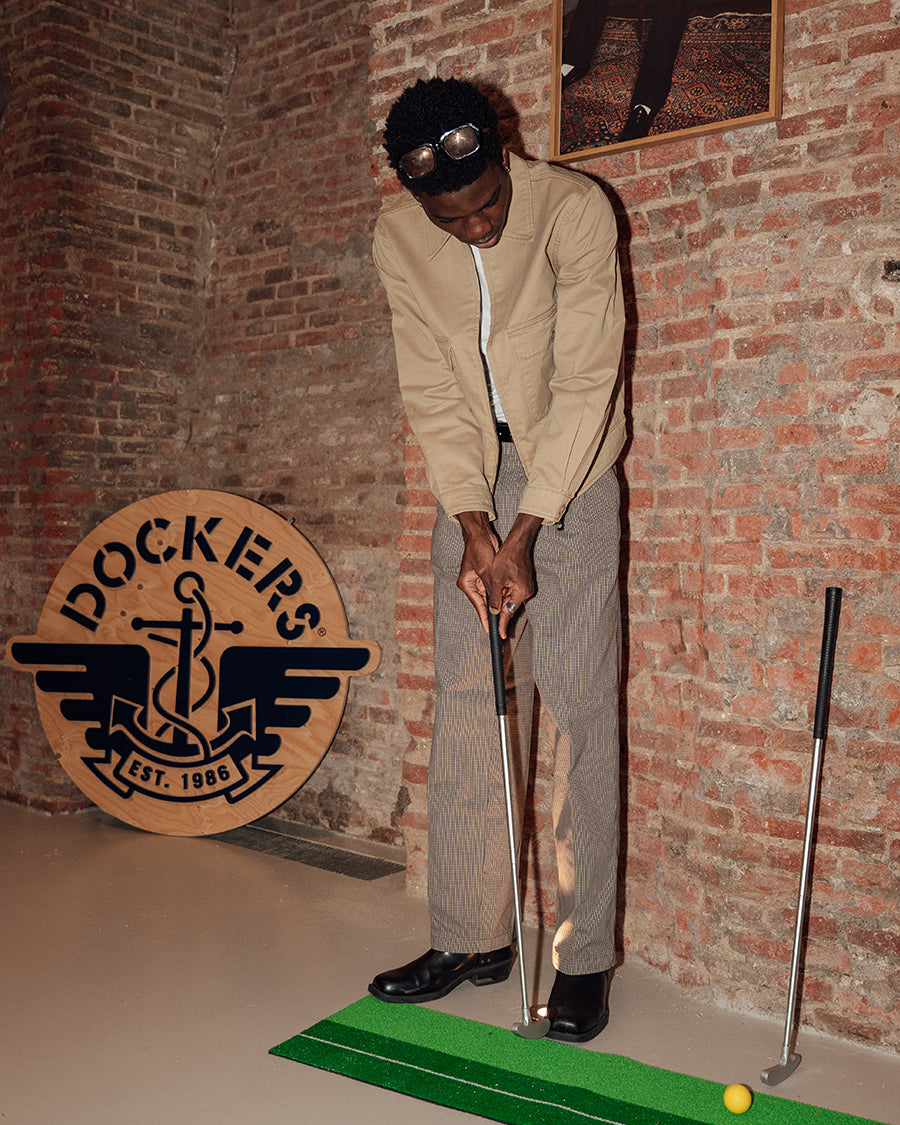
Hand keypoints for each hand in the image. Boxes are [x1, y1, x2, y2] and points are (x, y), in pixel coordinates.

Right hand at [456, 512, 499, 632]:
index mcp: (467, 584)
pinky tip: (506, 601)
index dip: (484, 618)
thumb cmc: (479, 549)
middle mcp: (472, 584)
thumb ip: (490, 589)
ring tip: (505, 616)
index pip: (478, 605)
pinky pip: (494, 589)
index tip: (489, 630)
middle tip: (500, 626)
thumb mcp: (485, 570)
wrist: (481, 534)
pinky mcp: (487, 576)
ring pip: (490, 596)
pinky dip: (500, 593)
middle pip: (484, 602)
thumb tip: (494, 605)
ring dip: (498, 602)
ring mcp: (480, 580)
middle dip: (493, 612)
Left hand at [488, 513, 540, 637]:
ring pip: (510, 598)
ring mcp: (526, 586)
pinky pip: (513, 591)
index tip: (500, 635)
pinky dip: (504, 591)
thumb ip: (495, 597)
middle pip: (509, 606)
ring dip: (501, 597)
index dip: (502, 624)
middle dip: (499, 608)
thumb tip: (494, 610)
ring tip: (493, 590)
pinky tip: (499, 584)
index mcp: (520, 593)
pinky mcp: (524, 581)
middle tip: (490, 616)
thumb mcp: (496, 579)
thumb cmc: (507, 558)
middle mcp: (526, 591)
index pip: (509, 613)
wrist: (517, 543)